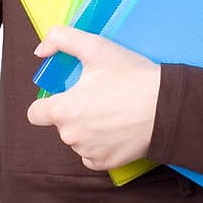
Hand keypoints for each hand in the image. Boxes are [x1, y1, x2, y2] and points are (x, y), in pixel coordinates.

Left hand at [27, 25, 160, 170]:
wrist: (167, 107)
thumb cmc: (132, 78)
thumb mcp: (96, 47)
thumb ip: (62, 39)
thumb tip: (40, 50)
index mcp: (63, 110)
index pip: (35, 113)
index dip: (47, 103)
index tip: (65, 96)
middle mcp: (71, 136)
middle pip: (61, 125)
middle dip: (74, 112)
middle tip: (99, 97)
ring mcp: (88, 152)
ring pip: (78, 140)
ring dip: (88, 129)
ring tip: (112, 112)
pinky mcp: (106, 163)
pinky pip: (93, 155)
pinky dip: (100, 145)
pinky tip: (116, 130)